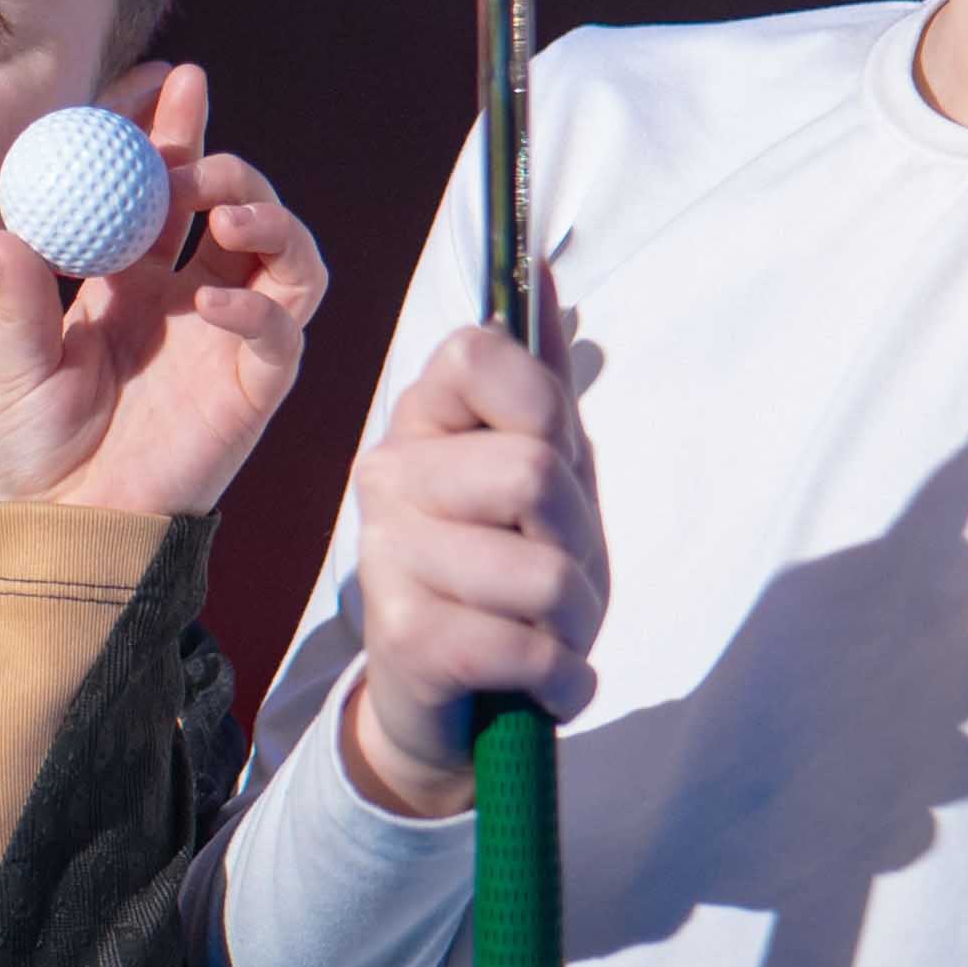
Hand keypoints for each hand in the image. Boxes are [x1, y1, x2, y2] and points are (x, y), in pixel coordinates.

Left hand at [0, 65, 330, 518]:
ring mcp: (230, 343)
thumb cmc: (36, 450)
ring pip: (287, 261)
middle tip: (196, 157)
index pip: (163, 188)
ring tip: (227, 209)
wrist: (61, 530)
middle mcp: (192, 300)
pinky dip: (260, 309)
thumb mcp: (18, 364)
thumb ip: (22, 300)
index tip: (168, 78)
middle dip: (227, 167)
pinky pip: (281, 337)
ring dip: (269, 221)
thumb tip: (0, 229)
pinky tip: (215, 299)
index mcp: (134, 279)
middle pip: (237, 209)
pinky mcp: (255, 392)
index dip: (172, 132)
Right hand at [341, 322, 600, 818]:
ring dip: (577, 622)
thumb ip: (539, 376)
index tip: (548, 461)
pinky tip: (541, 682)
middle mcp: (388, 472)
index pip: (481, 354)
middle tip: (556, 572)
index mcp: (422, 416)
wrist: (442, 703)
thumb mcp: (539, 470)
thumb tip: (540, 262)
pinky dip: (563, 679)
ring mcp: (389, 555)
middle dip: (579, 540)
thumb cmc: (502, 574)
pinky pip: (526, 646)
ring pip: (544, 572)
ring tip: (545, 633)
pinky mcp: (404, 637)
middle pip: (535, 471)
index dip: (542, 411)